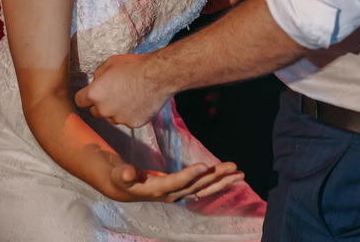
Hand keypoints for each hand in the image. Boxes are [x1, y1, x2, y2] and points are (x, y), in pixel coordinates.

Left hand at [75, 54, 168, 128]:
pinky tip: (138, 102)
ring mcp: (119, 119)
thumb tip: (96, 81)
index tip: (90, 94)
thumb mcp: (110, 62)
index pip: (80, 101)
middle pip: (95, 111)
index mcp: (95, 94)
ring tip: (129, 96)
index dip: (85, 96)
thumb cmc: (134, 67)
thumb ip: (98, 74)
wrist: (157, 76)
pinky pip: (127, 120)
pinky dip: (130, 114)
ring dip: (115, 110)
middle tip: (114, 93)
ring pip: (111, 117)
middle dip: (101, 104)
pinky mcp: (133, 124)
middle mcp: (104, 110)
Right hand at [107, 155, 243, 202]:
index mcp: (157, 189)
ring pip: (204, 189)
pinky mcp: (182, 191)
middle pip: (197, 186)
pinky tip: (230, 177)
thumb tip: (129, 172)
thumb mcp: (119, 175)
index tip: (204, 165)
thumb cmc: (121, 179)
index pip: (176, 182)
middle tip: (233, 167)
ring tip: (240, 173)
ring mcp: (179, 194)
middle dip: (215, 177)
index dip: (189, 175)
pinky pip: (203, 188)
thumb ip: (124, 174)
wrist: (124, 189)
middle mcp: (172, 194)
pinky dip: (217, 183)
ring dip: (222, 181)